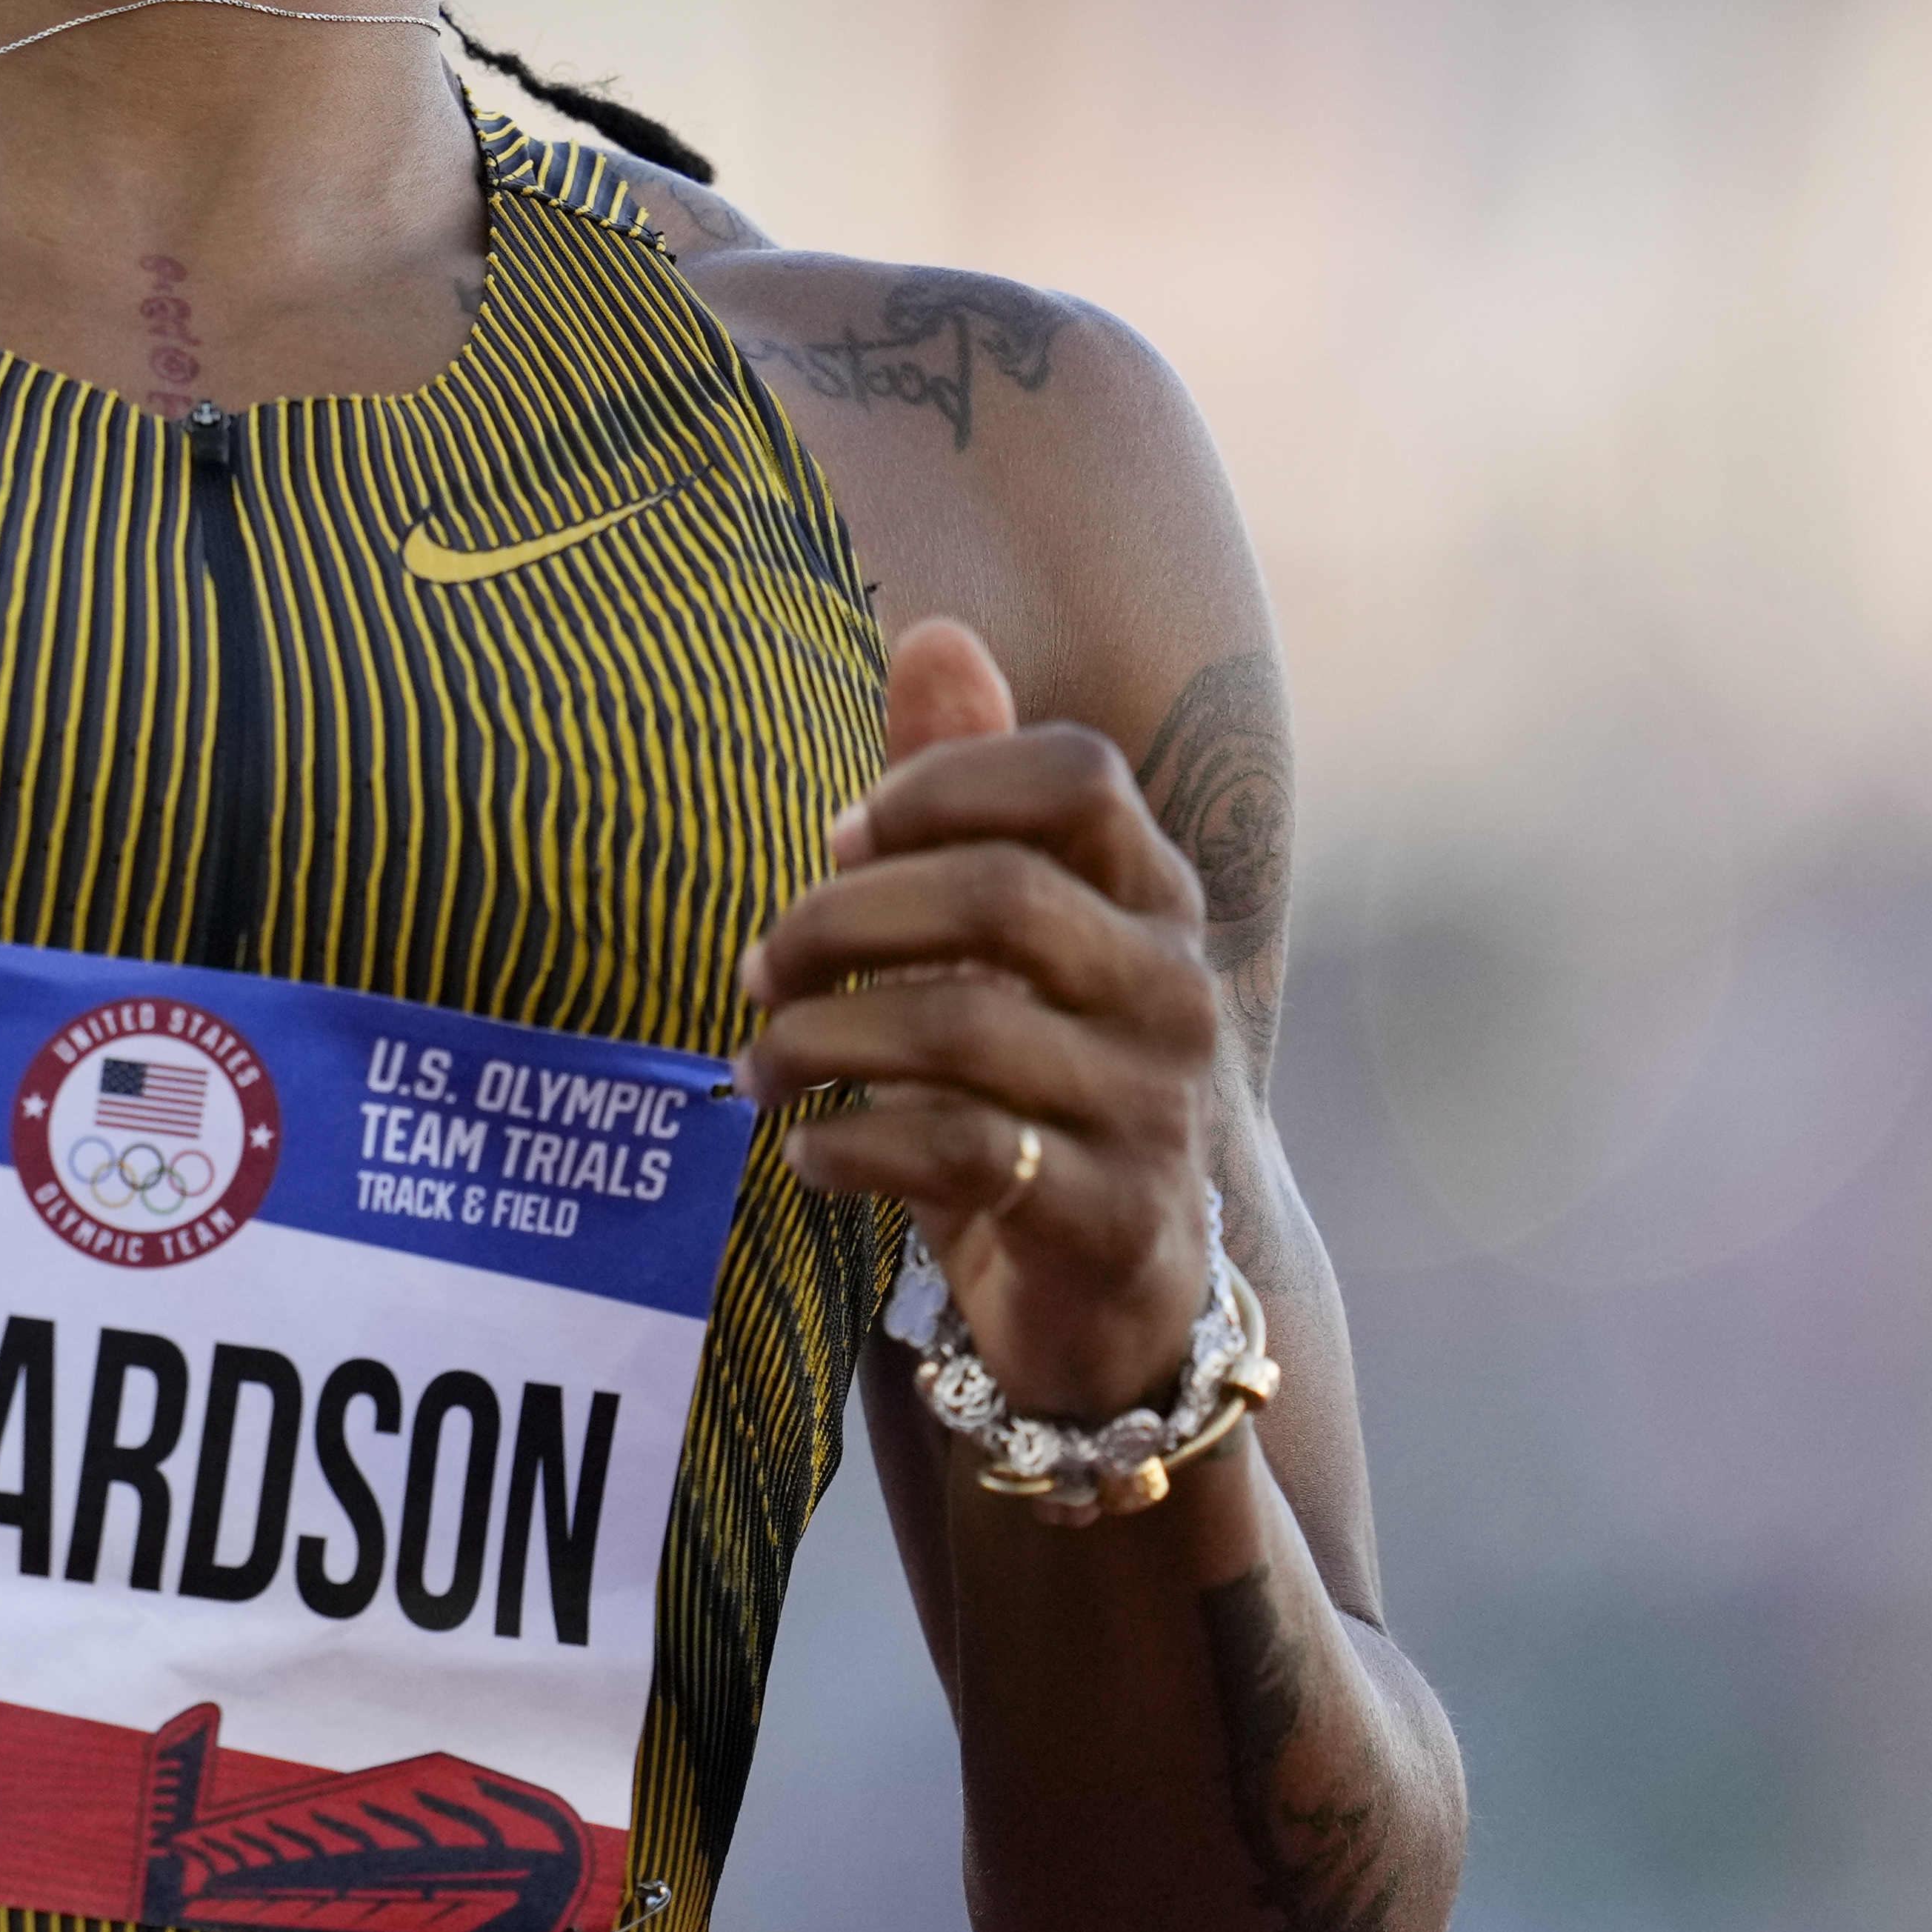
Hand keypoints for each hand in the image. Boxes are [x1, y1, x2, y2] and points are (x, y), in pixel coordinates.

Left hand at [745, 618, 1224, 1423]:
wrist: (1114, 1300)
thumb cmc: (1033, 1085)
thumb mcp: (1001, 941)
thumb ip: (965, 796)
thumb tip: (933, 631)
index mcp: (1153, 899)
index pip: (1078, 774)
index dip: (941, 782)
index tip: (840, 836)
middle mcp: (1173, 990)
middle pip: (996, 894)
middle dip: (840, 922)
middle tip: (759, 970)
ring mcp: (1153, 1108)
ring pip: (961, 1028)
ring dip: (820, 1042)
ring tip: (758, 1066)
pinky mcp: (1112, 1219)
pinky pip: (957, 1153)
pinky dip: (851, 1145)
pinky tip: (805, 1152)